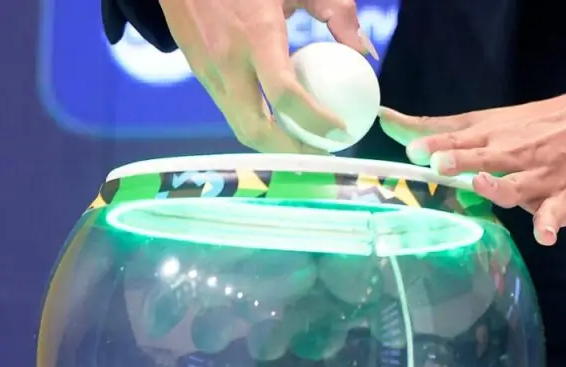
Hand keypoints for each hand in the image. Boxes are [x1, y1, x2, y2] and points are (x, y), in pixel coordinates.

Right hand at [158, 0, 376, 152]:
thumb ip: (338, 12)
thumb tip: (365, 52)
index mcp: (256, 35)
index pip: (285, 95)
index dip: (316, 121)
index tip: (342, 131)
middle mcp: (228, 60)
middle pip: (256, 128)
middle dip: (291, 152)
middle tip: (323, 153)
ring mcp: (208, 70)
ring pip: (240, 126)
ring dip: (274, 145)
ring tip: (306, 145)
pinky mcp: (200, 74)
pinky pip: (232, 111)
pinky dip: (258, 124)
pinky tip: (282, 123)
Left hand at [379, 81, 565, 245]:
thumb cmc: (536, 125)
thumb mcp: (490, 120)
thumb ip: (440, 129)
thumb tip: (386, 122)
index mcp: (493, 134)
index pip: (459, 137)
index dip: (435, 143)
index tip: (412, 149)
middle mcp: (513, 154)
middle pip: (483, 157)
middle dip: (461, 160)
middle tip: (440, 163)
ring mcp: (539, 177)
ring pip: (515, 185)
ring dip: (499, 187)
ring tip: (482, 184)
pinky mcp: (563, 199)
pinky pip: (555, 214)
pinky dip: (549, 224)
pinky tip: (545, 234)